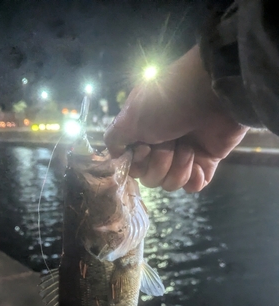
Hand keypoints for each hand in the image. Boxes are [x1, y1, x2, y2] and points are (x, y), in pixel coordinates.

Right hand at [104, 46, 248, 191]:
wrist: (214, 94)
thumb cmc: (168, 102)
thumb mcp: (130, 116)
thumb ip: (114, 138)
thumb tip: (114, 154)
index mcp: (142, 134)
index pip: (132, 166)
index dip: (137, 163)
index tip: (144, 147)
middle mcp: (161, 145)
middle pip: (150, 178)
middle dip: (160, 164)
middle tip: (171, 143)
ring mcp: (184, 154)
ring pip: (170, 184)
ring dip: (179, 168)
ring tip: (189, 148)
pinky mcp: (206, 161)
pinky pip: (193, 186)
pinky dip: (194, 179)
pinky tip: (198, 166)